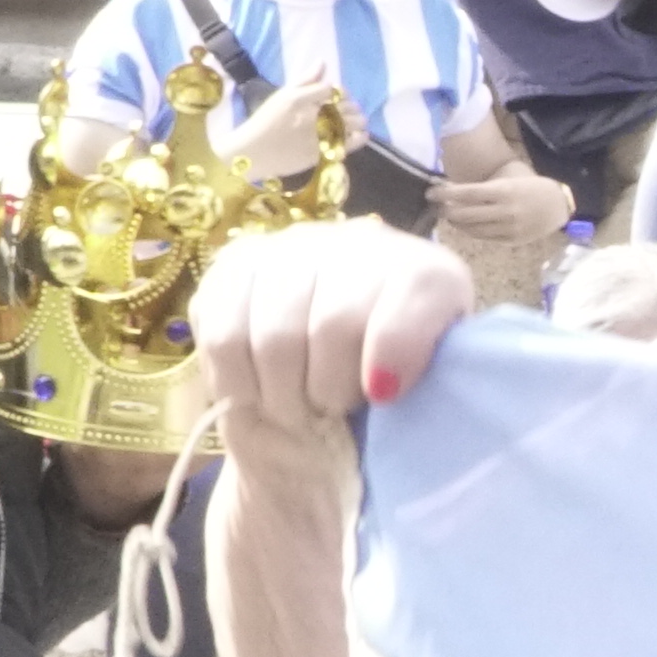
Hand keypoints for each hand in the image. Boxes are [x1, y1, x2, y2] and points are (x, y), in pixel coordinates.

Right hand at [191, 224, 478, 467]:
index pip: (415, 290)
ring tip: (298, 408)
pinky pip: (225, 338)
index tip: (383, 395)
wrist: (325, 391)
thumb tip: (387, 391)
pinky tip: (259, 395)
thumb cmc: (384, 403)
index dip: (397, 348)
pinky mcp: (233, 269)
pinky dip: (239, 385)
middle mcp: (360, 245)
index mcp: (427, 276)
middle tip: (333, 411)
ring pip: (275, 336)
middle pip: (335, 323)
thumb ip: (431, 394)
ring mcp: (292, 250)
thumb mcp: (426, 403)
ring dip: (284, 395)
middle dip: (331, 390)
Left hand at [435, 159, 568, 249]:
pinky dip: (471, 232)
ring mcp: (508, 228)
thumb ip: (485, 186)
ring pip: (472, 229)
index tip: (431, 193)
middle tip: (438, 207)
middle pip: (465, 214)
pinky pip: (484, 238)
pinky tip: (466, 226)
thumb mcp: (511, 179)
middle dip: (447, 211)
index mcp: (504, 191)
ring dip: (457, 223)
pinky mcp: (511, 241)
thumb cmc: (532, 187)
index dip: (445, 194)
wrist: (559, 206)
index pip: (466, 193)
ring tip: (450, 217)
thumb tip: (453, 190)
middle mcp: (505, 211)